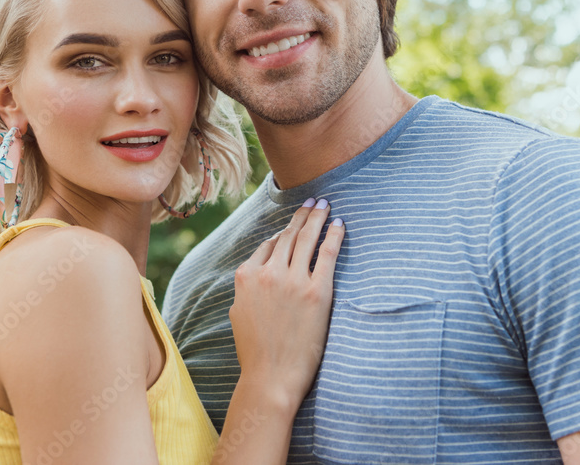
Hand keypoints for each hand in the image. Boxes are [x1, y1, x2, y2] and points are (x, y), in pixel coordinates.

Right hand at [229, 198, 343, 408]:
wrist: (271, 378)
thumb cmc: (256, 352)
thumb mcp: (239, 313)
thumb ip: (246, 288)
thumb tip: (255, 273)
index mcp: (246, 277)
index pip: (267, 245)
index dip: (282, 233)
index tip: (293, 226)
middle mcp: (268, 273)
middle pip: (288, 236)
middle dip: (302, 215)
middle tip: (313, 201)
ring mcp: (293, 281)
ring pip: (306, 239)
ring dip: (317, 217)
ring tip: (325, 205)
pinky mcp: (318, 292)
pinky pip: (328, 254)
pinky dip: (334, 235)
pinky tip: (339, 224)